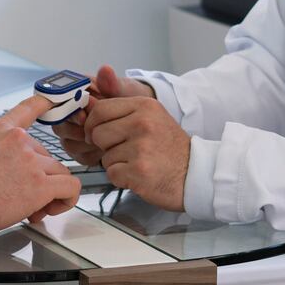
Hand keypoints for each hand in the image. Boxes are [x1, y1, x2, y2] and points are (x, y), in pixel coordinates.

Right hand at [0, 94, 84, 232]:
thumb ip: (0, 152)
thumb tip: (12, 170)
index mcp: (3, 131)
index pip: (30, 108)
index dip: (46, 102)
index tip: (55, 99)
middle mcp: (20, 141)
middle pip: (49, 157)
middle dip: (41, 179)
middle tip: (24, 197)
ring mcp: (32, 162)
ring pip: (61, 173)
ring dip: (52, 192)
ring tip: (33, 207)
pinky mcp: (40, 185)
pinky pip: (71, 187)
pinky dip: (67, 199)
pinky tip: (53, 207)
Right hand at [55, 64, 152, 165]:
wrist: (138, 118)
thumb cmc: (128, 100)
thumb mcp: (123, 90)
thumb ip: (112, 83)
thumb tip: (105, 70)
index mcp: (76, 93)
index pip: (59, 102)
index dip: (69, 112)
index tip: (83, 117)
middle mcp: (70, 113)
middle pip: (59, 125)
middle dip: (76, 131)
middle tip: (94, 133)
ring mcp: (73, 131)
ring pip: (68, 143)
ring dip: (86, 144)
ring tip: (104, 140)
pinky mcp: (80, 148)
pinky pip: (79, 156)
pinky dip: (92, 154)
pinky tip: (105, 149)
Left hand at [82, 91, 190, 210]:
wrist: (196, 174)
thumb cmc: (170, 148)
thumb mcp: (152, 118)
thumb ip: (124, 114)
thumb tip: (88, 112)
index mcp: (145, 106)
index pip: (101, 109)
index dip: (92, 124)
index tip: (96, 134)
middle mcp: (143, 123)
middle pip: (97, 133)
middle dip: (104, 146)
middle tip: (124, 152)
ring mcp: (141, 147)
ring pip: (104, 156)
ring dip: (116, 164)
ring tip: (137, 163)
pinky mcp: (138, 171)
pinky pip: (112, 174)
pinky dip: (121, 179)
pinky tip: (138, 175)